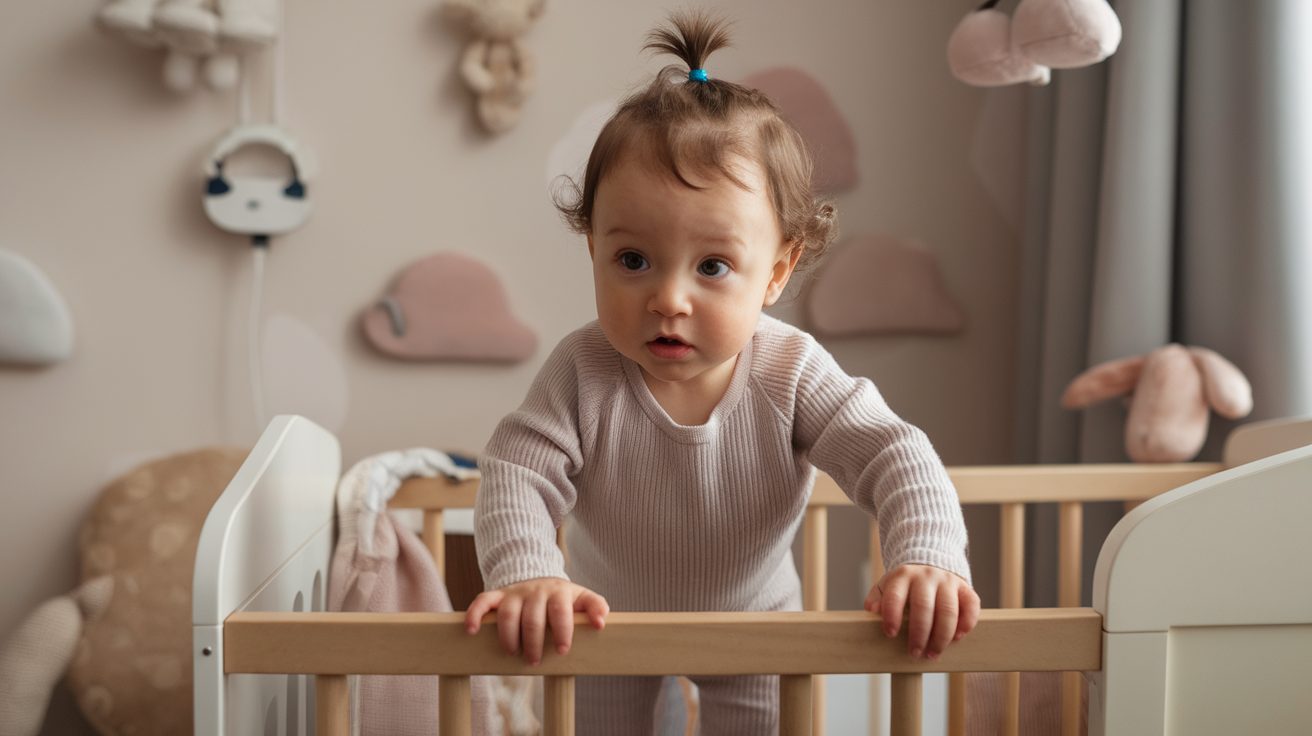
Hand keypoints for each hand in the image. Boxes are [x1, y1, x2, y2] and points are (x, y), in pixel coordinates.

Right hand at [464, 577, 609, 664]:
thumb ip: (595, 607)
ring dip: (509, 637)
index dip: (562, 631)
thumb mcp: (582, 599)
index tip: (563, 650)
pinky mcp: (498, 596)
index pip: (560, 611)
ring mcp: (515, 593)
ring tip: (513, 653)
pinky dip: (474, 615)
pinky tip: (472, 630)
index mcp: (558, 592)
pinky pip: (482, 601)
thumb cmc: (563, 599)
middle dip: (534, 642)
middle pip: (532, 618)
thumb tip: (601, 622)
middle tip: (534, 660)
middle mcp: (535, 591)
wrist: (540, 579)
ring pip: (508, 614)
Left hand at [865, 564, 978, 660]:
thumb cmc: (906, 584)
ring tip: (933, 654)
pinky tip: (957, 638)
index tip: (890, 634)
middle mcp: (926, 577)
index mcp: (903, 576)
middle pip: (924, 607)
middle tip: (915, 654)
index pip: (895, 596)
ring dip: (941, 637)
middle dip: (919, 634)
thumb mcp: (887, 586)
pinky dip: (966, 624)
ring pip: (948, 611)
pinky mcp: (965, 588)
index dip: (891, 616)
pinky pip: (971, 606)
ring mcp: (948, 581)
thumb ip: (878, 598)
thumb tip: (872, 610)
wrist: (931, 563)